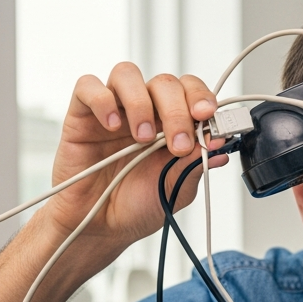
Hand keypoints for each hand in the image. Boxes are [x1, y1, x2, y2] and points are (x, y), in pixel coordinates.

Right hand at [42, 62, 229, 254]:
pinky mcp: (82, 114)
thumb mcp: (176, 189)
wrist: (102, 227)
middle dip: (177, 110)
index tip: (208, 118)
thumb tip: (221, 146)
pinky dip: (102, 101)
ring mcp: (114, 109)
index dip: (201, 98)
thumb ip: (196, 164)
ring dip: (141, 103)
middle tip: (178, 144)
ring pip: (127, 74)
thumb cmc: (138, 206)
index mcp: (172, 124)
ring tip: (142, 138)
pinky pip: (88, 86)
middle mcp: (145, 110)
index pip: (190, 91)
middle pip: (164, 83)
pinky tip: (112, 126)